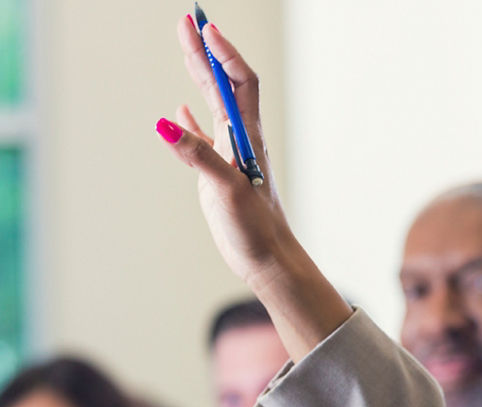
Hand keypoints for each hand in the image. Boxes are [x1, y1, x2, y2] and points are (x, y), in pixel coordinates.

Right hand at [166, 15, 295, 289]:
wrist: (268, 261)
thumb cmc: (256, 230)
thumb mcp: (227, 190)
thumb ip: (199, 155)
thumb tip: (167, 123)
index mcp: (248, 139)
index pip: (239, 83)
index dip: (223, 54)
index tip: (205, 27)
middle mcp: (241, 142)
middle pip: (223, 85)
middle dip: (206, 51)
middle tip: (188, 19)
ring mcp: (230, 157)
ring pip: (212, 106)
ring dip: (198, 75)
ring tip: (185, 45)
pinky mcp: (218, 176)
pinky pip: (202, 140)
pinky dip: (189, 122)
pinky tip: (177, 113)